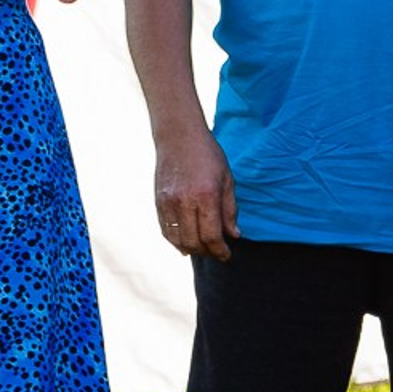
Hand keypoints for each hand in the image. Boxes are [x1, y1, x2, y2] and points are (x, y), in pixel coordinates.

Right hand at [153, 126, 237, 259]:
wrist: (178, 136)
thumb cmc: (208, 155)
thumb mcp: (227, 180)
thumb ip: (230, 210)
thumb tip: (234, 235)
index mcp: (205, 196)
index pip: (211, 236)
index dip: (220, 251)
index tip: (227, 255)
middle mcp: (184, 202)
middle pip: (193, 242)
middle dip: (207, 253)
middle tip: (217, 252)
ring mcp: (168, 203)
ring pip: (177, 239)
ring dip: (191, 249)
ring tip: (203, 248)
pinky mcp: (158, 202)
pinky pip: (166, 230)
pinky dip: (176, 240)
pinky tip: (186, 241)